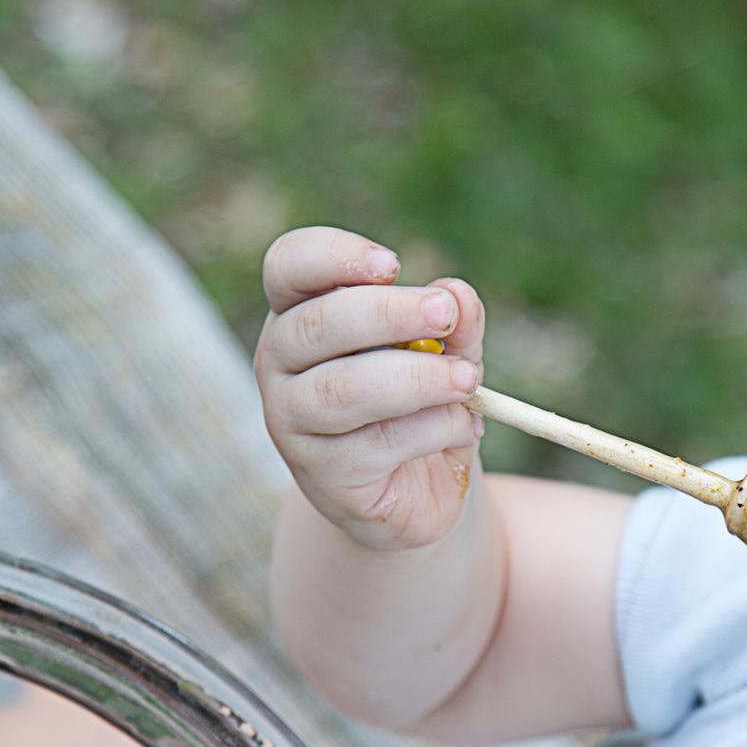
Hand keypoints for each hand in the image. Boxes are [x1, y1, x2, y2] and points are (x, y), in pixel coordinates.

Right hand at [254, 226, 485, 550]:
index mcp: (299, 313)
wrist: (417, 490)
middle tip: (444, 313)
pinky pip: (379, 443)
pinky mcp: (323, 475)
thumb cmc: (420, 402)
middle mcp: (280, 363)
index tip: (394, 265)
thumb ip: (454, 321)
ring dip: (417, 379)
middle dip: (390, 314)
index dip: (334, 256)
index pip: (289, 266)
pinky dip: (433, 428)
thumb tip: (458, 297)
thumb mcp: (445, 351)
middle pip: (318, 324)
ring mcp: (292, 422)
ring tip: (466, 381)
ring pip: (345, 389)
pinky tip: (463, 427)